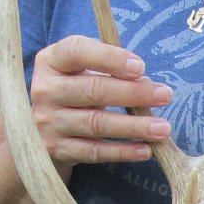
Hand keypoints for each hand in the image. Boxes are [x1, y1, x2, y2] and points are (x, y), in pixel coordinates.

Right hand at [30, 35, 171, 177]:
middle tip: (165, 95)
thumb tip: (146, 82)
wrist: (38, 133)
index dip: (110, 58)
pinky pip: (94, 151)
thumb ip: (109, 71)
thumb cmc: (73, 93)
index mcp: (51, 61)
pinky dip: (122, 151)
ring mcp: (48, 122)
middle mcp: (45, 90)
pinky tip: (145, 150)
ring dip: (134, 126)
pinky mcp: (57, 150)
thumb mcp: (81, 72)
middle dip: (133, 93)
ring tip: (163, 128)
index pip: (77, 51)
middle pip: (93, 90)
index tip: (141, 67)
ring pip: (96, 123)